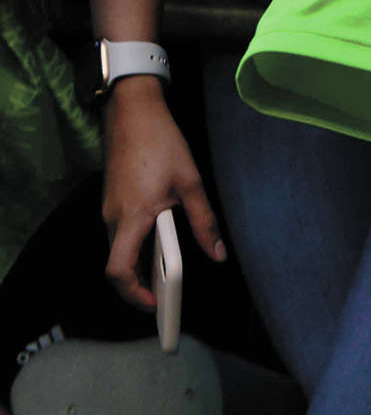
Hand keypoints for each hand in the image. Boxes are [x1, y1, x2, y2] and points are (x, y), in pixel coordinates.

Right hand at [101, 79, 225, 310]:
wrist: (133, 110)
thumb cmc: (161, 142)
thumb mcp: (190, 181)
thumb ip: (204, 221)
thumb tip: (218, 254)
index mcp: (132, 217)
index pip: (119, 271)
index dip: (135, 295)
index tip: (157, 305)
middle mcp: (113, 218)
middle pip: (117, 266)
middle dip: (137, 288)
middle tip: (164, 296)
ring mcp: (109, 209)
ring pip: (117, 250)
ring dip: (137, 266)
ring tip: (166, 272)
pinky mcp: (111, 200)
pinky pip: (119, 234)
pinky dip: (134, 246)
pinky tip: (157, 241)